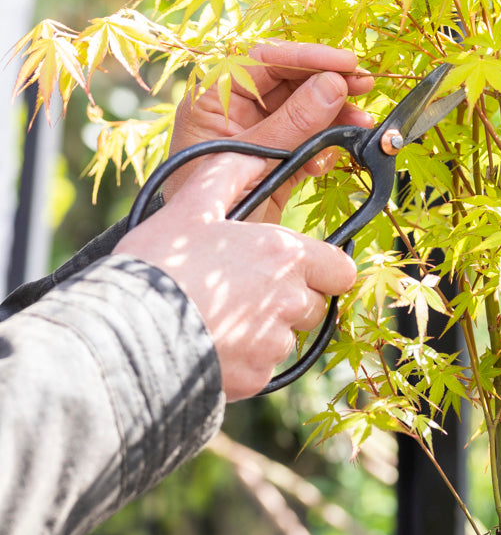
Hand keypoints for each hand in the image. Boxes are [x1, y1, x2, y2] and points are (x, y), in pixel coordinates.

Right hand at [114, 152, 356, 400]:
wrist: (124, 333)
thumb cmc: (160, 264)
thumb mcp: (191, 205)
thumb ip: (230, 174)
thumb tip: (256, 157)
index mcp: (284, 256)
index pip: (341, 270)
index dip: (326, 269)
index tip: (299, 268)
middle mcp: (290, 301)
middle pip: (315, 304)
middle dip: (291, 299)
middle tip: (246, 290)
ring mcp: (274, 344)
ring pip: (287, 337)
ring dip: (266, 329)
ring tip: (219, 316)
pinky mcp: (256, 377)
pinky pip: (263, 367)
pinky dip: (245, 358)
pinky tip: (209, 343)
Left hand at [163, 41, 373, 220]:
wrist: (209, 260)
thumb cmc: (210, 206)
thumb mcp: (251, 158)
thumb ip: (293, 122)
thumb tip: (333, 85)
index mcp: (216, 97)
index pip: (265, 60)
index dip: (307, 57)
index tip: (345, 63)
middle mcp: (237, 109)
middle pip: (290, 81)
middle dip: (329, 83)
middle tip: (364, 85)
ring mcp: (260, 133)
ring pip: (305, 109)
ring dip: (336, 114)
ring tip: (361, 123)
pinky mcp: (278, 157)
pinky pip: (309, 138)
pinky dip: (326, 143)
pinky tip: (331, 157)